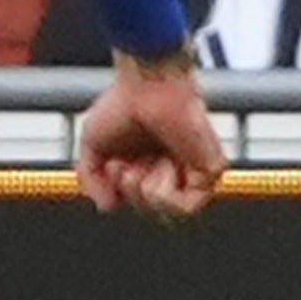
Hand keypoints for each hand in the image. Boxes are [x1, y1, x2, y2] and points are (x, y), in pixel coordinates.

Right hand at [77, 50, 223, 219]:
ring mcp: (191, 170)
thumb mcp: (92, 146)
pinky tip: (162, 169)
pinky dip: (166, 196)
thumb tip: (109, 207)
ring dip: (146, 196)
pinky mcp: (209, 171)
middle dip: (129, 193)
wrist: (150, 86)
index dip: (118, 191)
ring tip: (143, 167)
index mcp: (146, 162)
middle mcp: (171, 168)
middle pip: (149, 210)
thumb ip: (91, 180)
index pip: (134, 199)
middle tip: (125, 165)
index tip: (113, 164)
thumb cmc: (123, 105)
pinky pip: (188, 207)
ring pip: (169, 214)